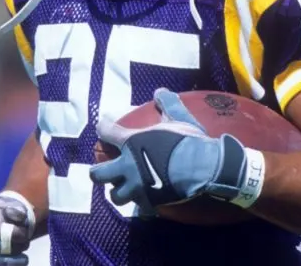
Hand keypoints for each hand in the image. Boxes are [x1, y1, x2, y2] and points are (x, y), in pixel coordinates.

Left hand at [89, 88, 262, 216]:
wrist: (202, 168)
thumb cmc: (188, 141)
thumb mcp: (179, 118)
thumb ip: (168, 104)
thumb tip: (160, 90)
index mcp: (131, 143)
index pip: (106, 132)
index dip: (103, 128)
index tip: (103, 126)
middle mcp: (127, 167)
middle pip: (98, 174)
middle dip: (99, 171)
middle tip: (108, 168)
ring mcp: (137, 188)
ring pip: (115, 196)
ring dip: (119, 191)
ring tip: (126, 187)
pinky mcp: (149, 203)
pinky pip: (140, 209)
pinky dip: (143, 205)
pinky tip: (148, 202)